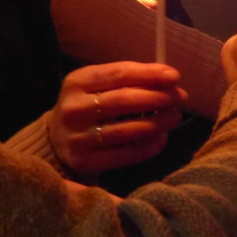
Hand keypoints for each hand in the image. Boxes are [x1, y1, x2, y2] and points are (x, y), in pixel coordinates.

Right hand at [47, 62, 186, 174]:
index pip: (118, 74)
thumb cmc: (87, 105)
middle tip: (179, 97)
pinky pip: (124, 155)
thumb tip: (167, 77)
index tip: (174, 76)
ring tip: (174, 116)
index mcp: (76, 82)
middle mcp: (73, 109)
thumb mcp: (97, 84)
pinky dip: (148, 147)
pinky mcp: (85, 162)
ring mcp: (78, 137)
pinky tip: (161, 138)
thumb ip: (127, 78)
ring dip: (156, 122)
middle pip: (122, 101)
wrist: (56, 140)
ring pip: (126, 130)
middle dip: (157, 98)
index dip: (149, 74)